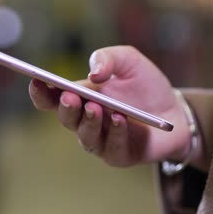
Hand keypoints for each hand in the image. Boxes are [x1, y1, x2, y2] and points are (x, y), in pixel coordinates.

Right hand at [29, 46, 191, 166]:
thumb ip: (108, 58)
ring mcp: (101, 140)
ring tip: (95, 108)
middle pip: (66, 118)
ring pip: (86, 136)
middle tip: (70, 96)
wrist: (176, 110)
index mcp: (80, 97)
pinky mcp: (119, 155)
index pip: (51, 99)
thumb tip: (94, 73)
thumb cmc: (146, 84)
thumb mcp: (129, 60)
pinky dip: (115, 134)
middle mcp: (85, 121)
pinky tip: (120, 120)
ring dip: (89, 122)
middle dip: (66, 108)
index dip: (40, 92)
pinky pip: (112, 148)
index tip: (36, 80)